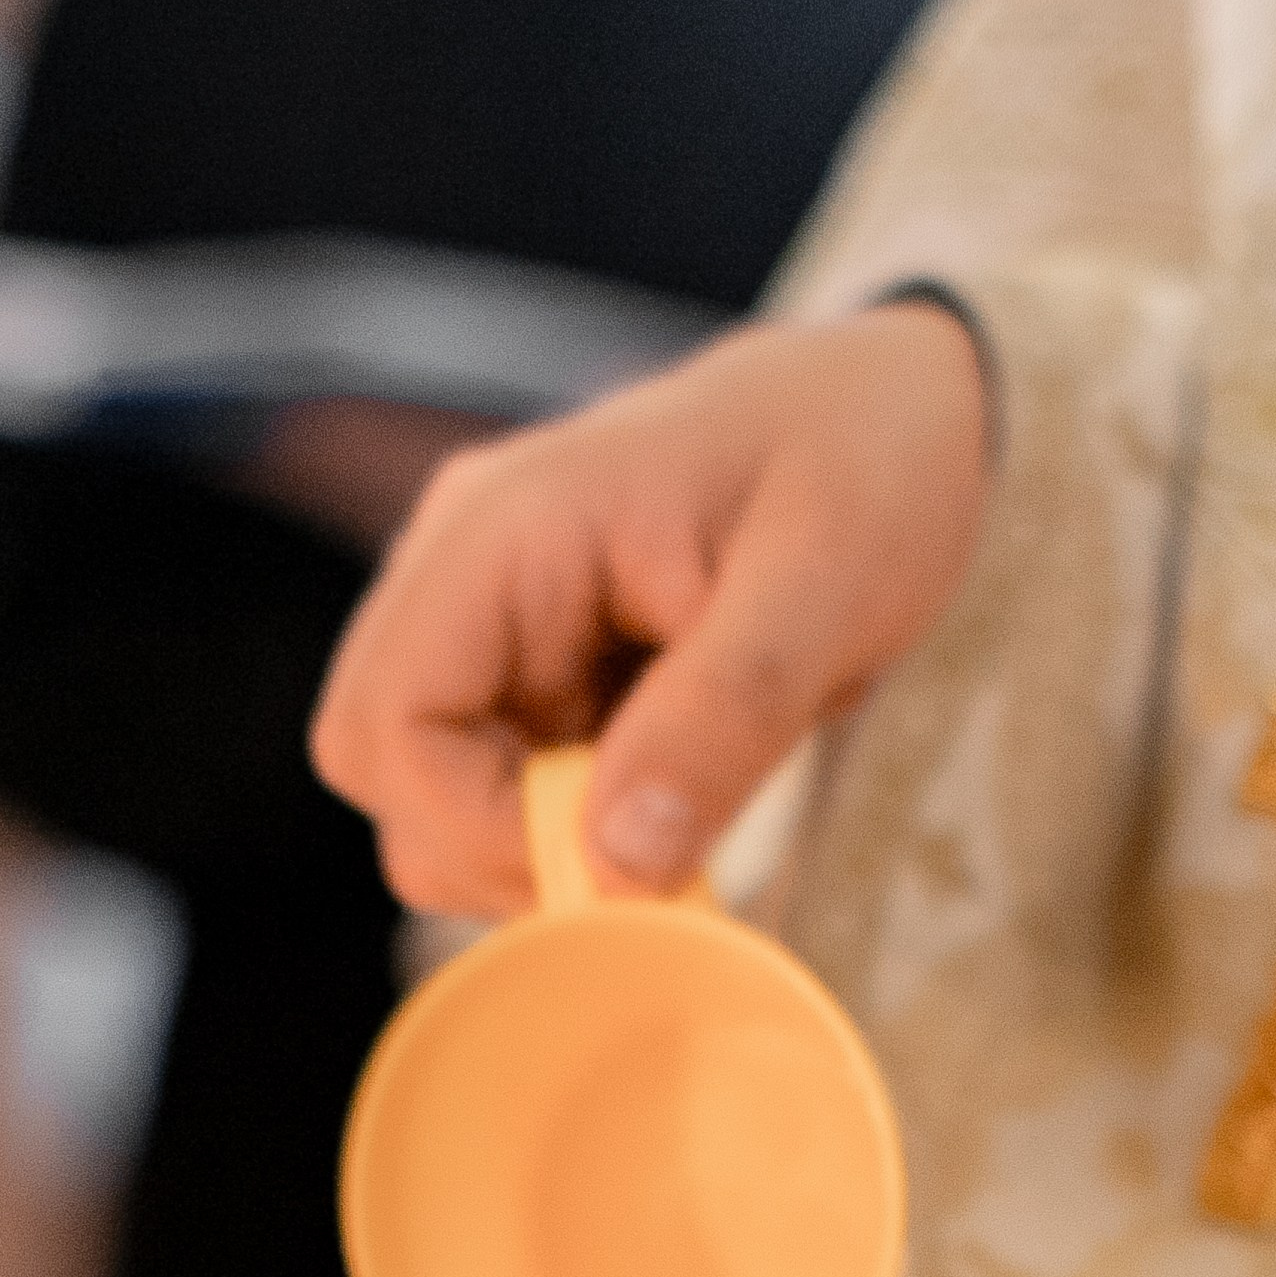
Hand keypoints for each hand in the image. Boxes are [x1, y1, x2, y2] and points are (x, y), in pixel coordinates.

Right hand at [310, 303, 989, 915]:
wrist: (900, 409)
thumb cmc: (866, 464)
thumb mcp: (826, 587)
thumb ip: (721, 719)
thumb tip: (616, 865)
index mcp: (508, 526)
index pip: (389, 717)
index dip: (472, 827)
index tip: (607, 867)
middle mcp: (462, 564)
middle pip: (375, 761)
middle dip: (489, 850)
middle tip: (639, 865)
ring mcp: (485, 614)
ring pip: (426, 790)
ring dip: (534, 846)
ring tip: (674, 812)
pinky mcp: (525, 664)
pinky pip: (493, 783)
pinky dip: (568, 829)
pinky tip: (665, 792)